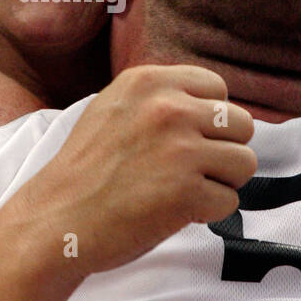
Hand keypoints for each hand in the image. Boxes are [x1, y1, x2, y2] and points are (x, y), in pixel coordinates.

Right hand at [8, 65, 255, 278]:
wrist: (56, 219)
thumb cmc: (87, 170)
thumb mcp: (114, 108)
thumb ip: (160, 99)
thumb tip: (216, 108)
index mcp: (148, 81)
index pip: (218, 88)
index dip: (209, 120)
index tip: (186, 140)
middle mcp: (168, 108)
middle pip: (241, 124)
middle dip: (222, 151)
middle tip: (187, 171)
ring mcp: (180, 149)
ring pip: (244, 163)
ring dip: (220, 182)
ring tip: (183, 190)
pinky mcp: (187, 191)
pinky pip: (229, 201)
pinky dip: (207, 212)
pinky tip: (173, 212)